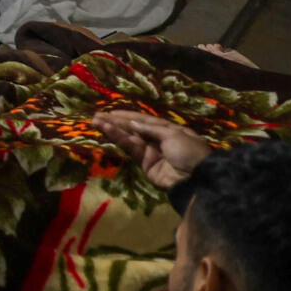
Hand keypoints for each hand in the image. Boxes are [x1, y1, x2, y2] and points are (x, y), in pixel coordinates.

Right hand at [94, 110, 212, 189]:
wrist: (195, 178)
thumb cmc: (189, 151)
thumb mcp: (173, 134)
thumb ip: (150, 128)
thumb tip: (131, 124)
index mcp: (169, 130)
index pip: (146, 120)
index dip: (129, 116)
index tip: (111, 112)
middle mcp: (158, 139)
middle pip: (134, 129)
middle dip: (116, 122)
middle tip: (96, 116)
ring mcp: (150, 152)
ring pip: (128, 138)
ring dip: (112, 129)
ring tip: (95, 122)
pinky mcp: (144, 164)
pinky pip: (130, 148)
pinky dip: (118, 139)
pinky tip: (106, 131)